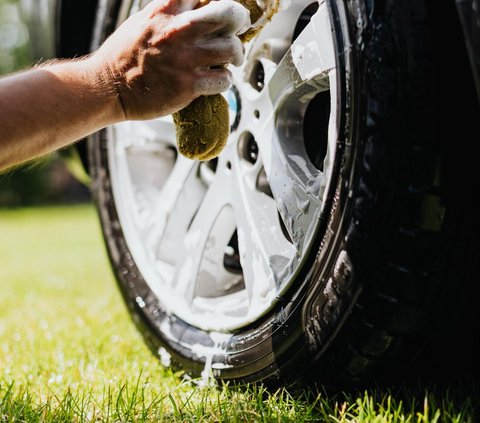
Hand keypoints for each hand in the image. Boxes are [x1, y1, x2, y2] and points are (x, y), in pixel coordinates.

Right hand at [90, 0, 249, 120]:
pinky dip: (224, 81)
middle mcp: (178, 30)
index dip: (220, 0)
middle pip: (229, 13)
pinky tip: (215, 81)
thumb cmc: (125, 55)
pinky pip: (224, 79)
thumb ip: (170, 12)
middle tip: (236, 32)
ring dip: (234, 56)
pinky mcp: (189, 85)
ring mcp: (185, 58)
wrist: (108, 87)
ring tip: (228, 61)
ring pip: (232, 48)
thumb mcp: (144, 20)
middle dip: (239, 22)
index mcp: (166, 9)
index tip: (224, 11)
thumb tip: (196, 7)